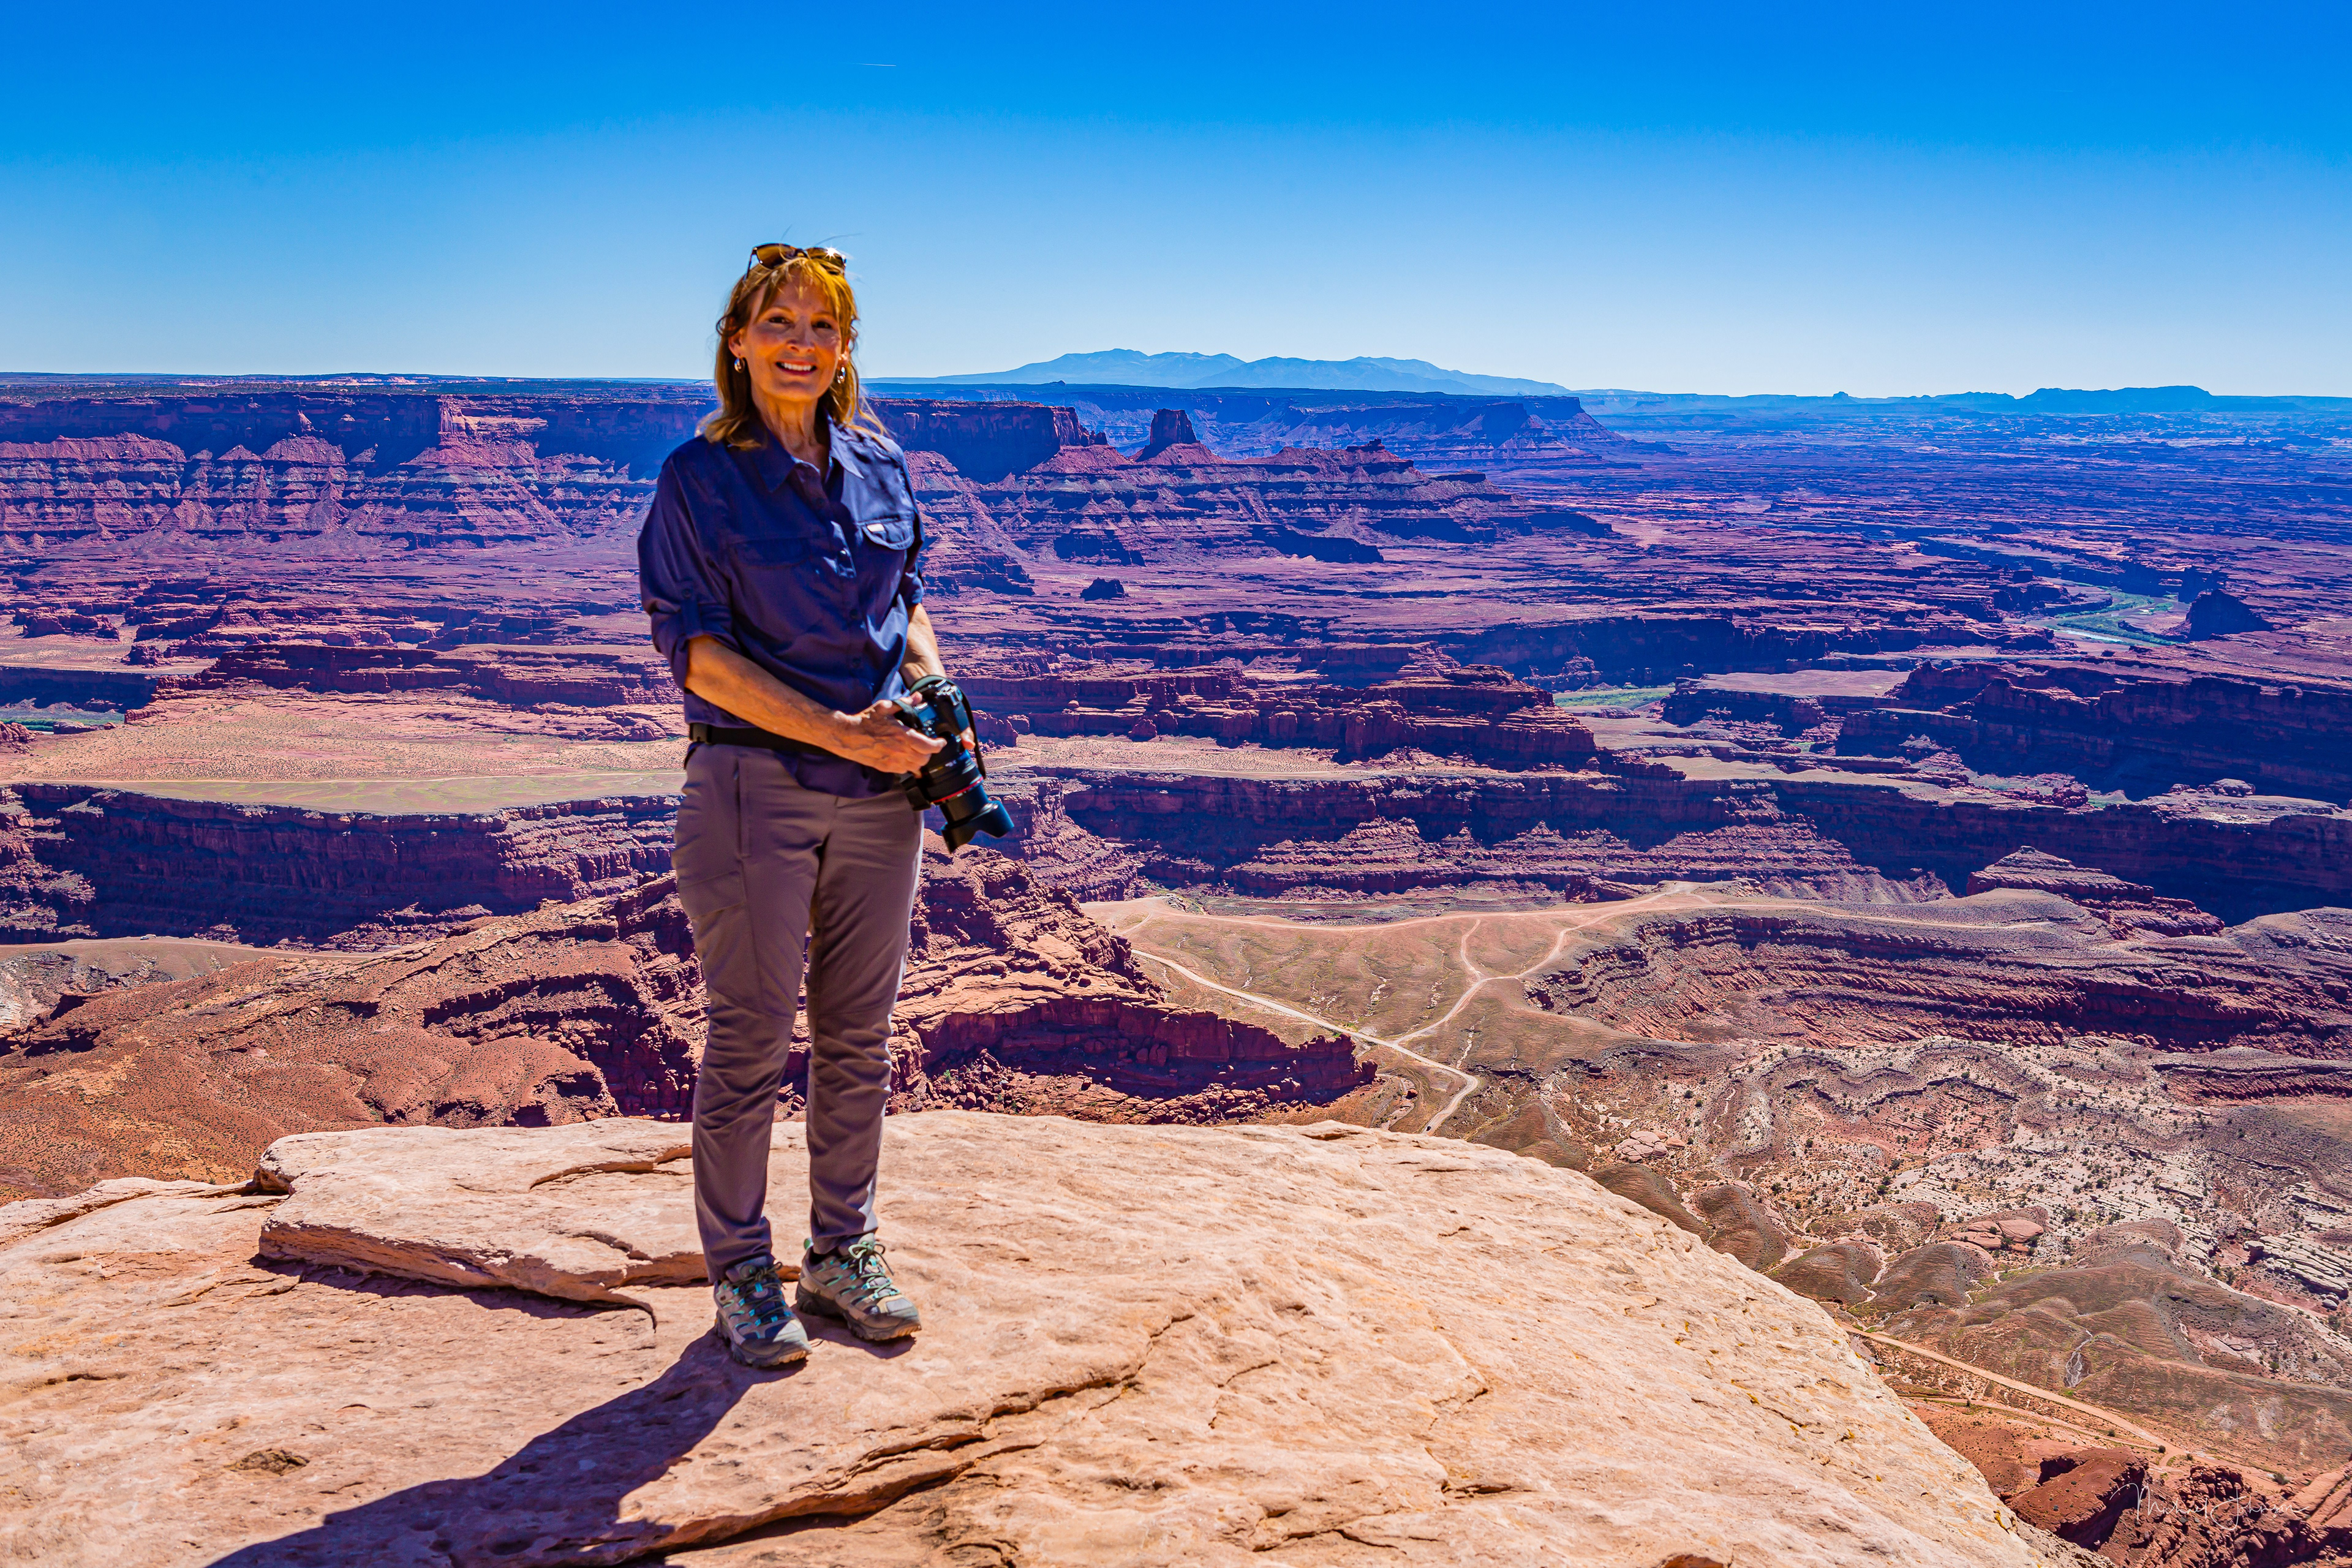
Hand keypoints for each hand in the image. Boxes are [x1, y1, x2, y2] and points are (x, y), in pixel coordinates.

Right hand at [828, 701, 944, 772]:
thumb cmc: (865, 721)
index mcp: (902, 736)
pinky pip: (904, 771)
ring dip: (919, 760)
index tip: (941, 741)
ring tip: (918, 752)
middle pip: (924, 759)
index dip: (938, 745)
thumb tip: (918, 697)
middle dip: (929, 752)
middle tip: (928, 745)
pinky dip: (909, 766)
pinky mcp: (885, 768)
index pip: (928, 746)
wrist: (847, 736)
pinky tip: (906, 758)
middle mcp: (899, 751)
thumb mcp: (885, 707)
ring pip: (915, 767)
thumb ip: (904, 703)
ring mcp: (892, 761)